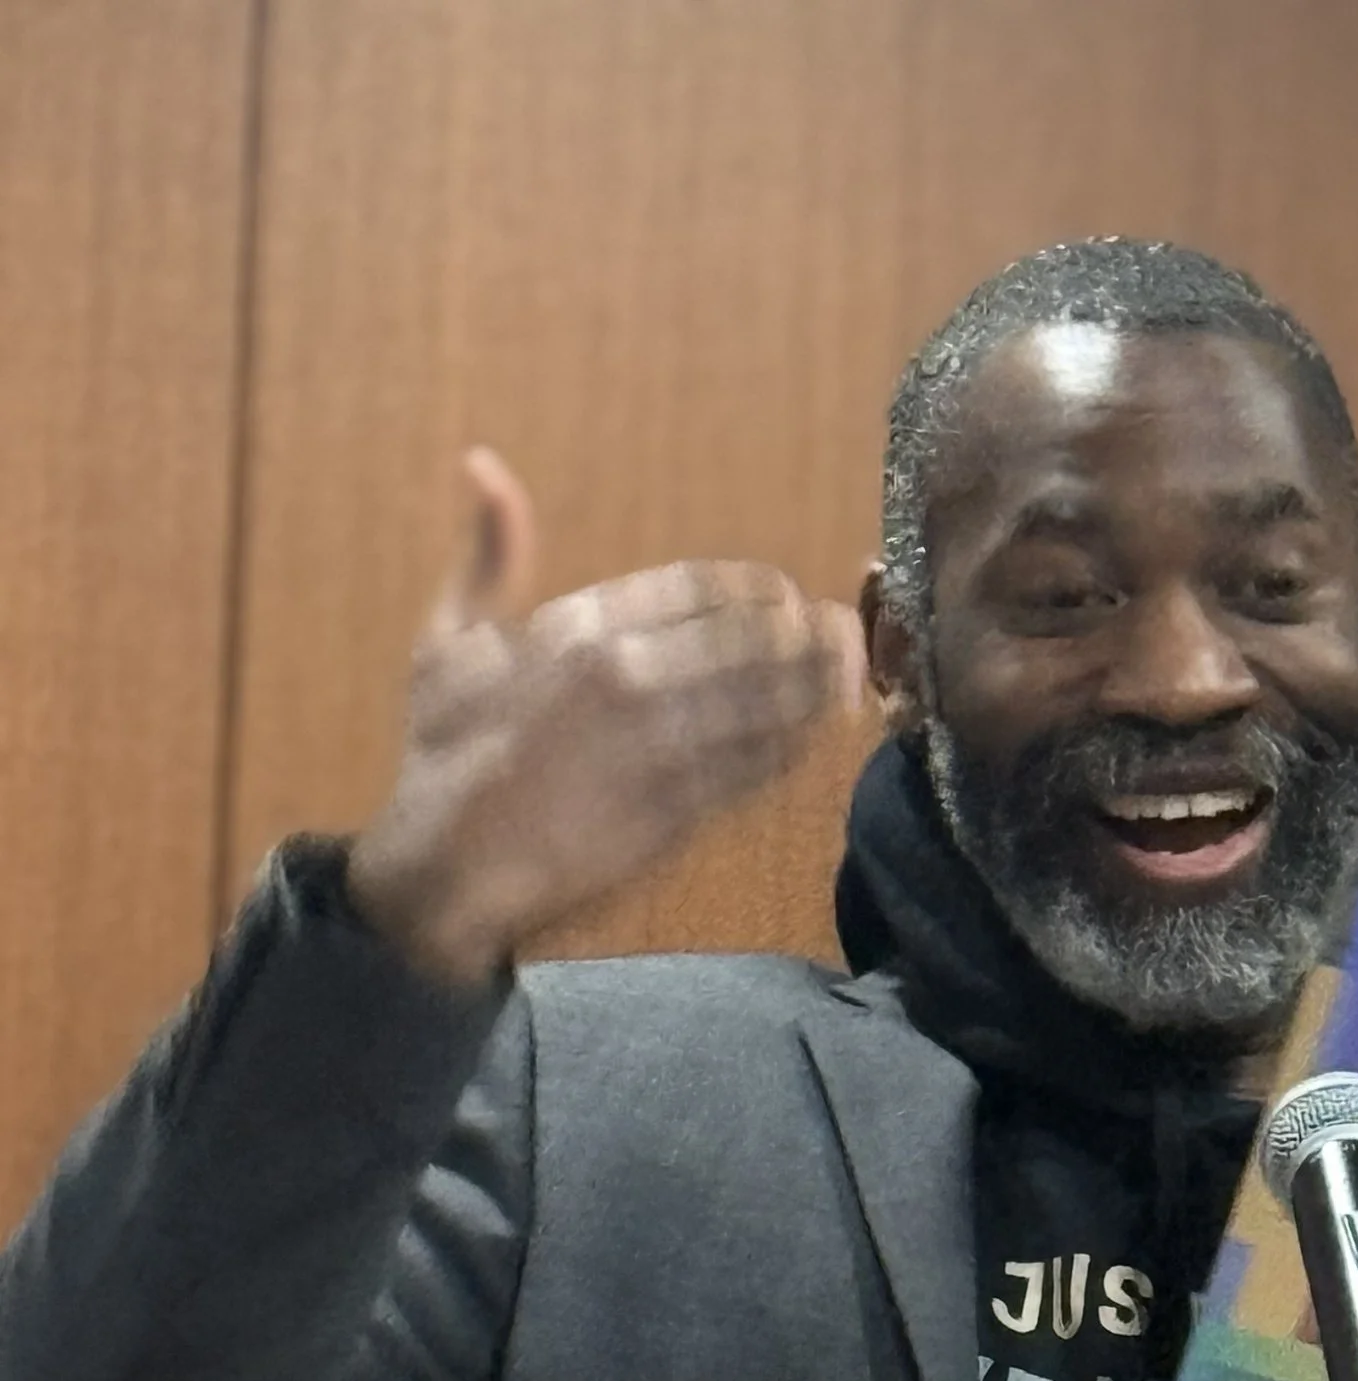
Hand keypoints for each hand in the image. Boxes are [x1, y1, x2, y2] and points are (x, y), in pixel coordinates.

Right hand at [347, 449, 866, 987]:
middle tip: (842, 632)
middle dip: (804, 633)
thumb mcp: (446, 642)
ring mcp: (657, 748)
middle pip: (748, 639)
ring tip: (850, 676)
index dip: (754, 589)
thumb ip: (485, 556)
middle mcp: (627, 676)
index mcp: (577, 625)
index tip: (783, 594)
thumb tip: (487, 465)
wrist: (447, 873)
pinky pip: (753, 771)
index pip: (697, 588)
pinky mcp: (677, 813)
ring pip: (763, 704)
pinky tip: (814, 738)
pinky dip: (791, 750)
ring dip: (815, 688)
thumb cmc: (441, 758)